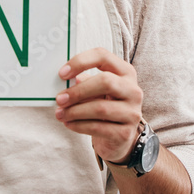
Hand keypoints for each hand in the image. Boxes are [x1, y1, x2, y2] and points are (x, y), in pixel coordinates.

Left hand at [54, 47, 142, 163]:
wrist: (118, 137)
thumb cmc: (104, 106)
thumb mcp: (96, 90)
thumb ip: (84, 82)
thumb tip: (64, 81)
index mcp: (125, 72)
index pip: (103, 56)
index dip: (81, 62)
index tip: (61, 73)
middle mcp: (133, 90)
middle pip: (105, 82)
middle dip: (78, 91)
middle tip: (59, 99)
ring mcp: (132, 112)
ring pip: (100, 108)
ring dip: (75, 111)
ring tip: (60, 114)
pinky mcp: (126, 133)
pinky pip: (98, 127)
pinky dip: (79, 125)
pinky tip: (69, 124)